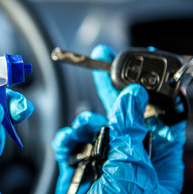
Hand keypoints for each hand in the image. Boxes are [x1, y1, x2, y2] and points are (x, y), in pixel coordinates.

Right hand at [52, 45, 184, 192]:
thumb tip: (131, 95)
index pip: (161, 114)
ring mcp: (105, 156)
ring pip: (95, 122)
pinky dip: (67, 138)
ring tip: (84, 129)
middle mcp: (131, 153)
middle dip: (113, 86)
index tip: (152, 63)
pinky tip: (69, 144)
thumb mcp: (132, 169)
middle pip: (125, 110)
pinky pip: (72, 140)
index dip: (157, 87)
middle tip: (103, 58)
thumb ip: (130, 128)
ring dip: (86, 120)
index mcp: (157, 157)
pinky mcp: (82, 161)